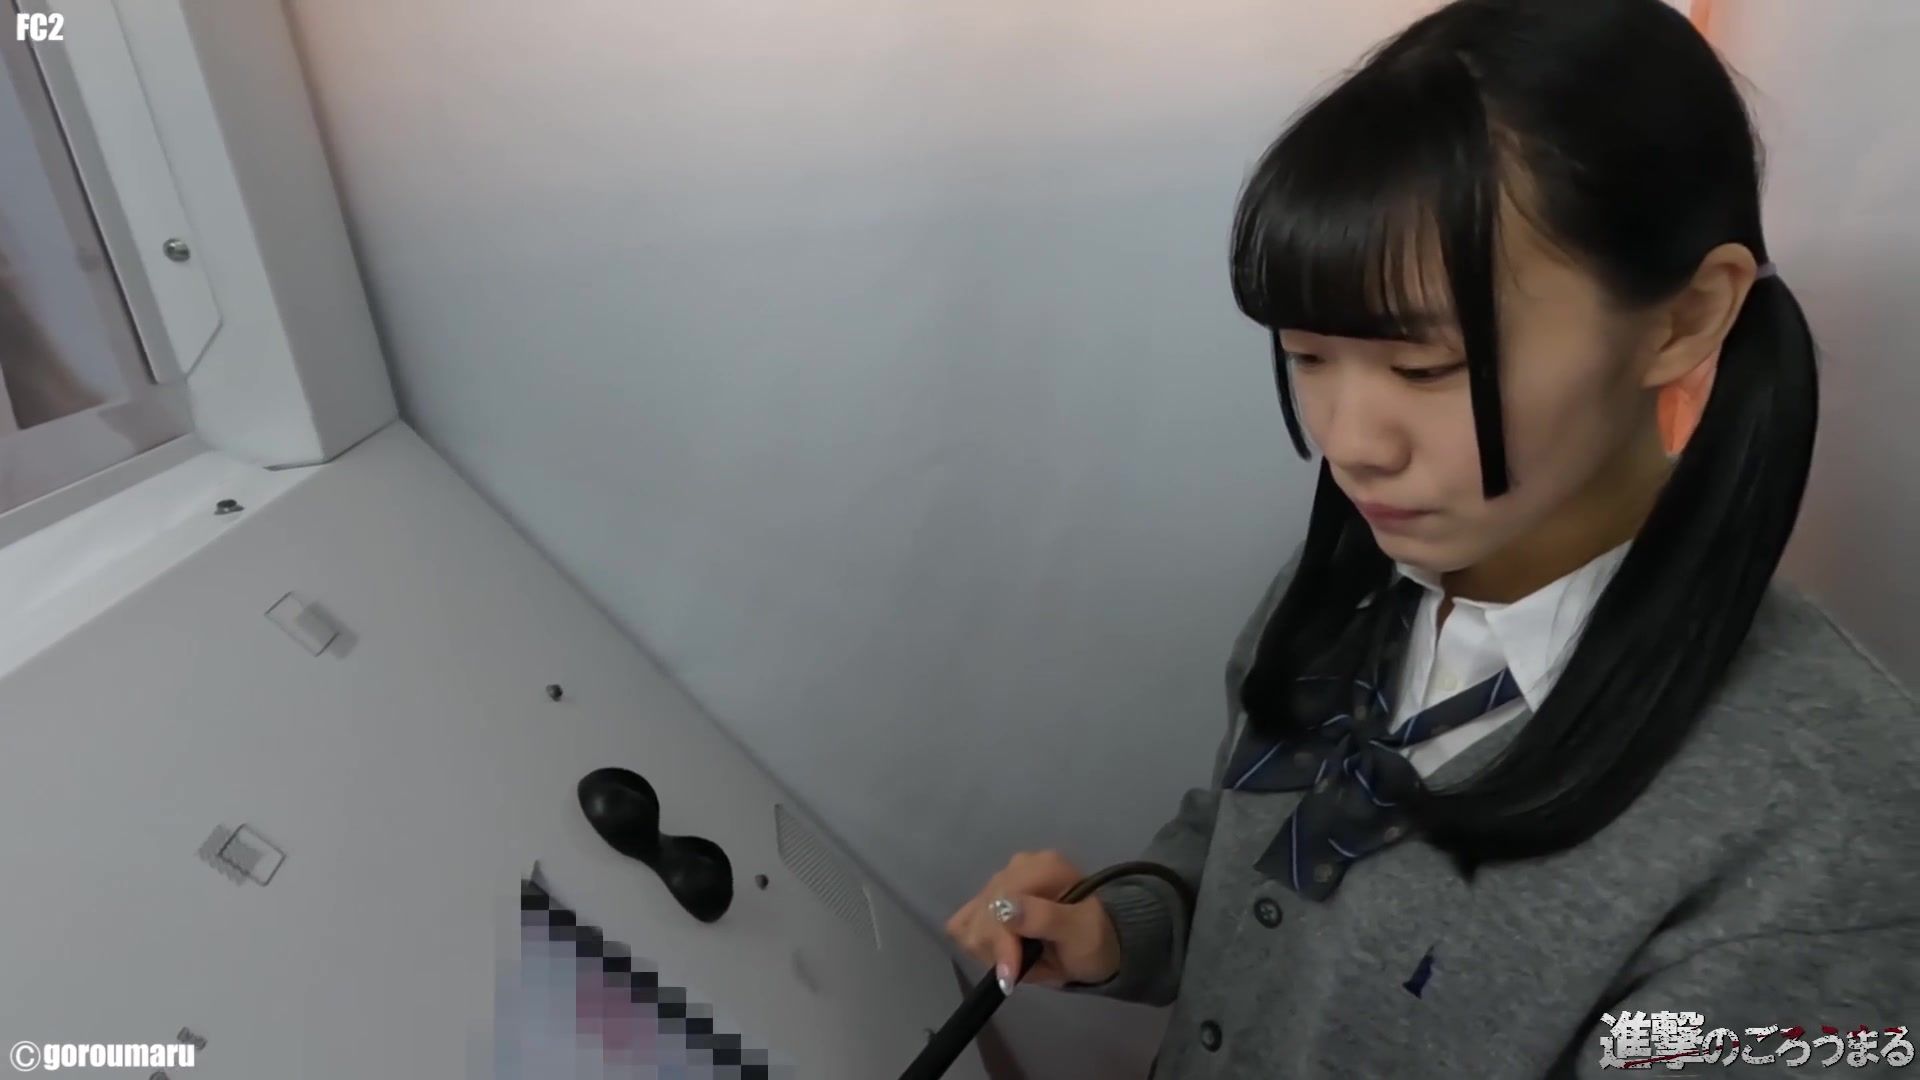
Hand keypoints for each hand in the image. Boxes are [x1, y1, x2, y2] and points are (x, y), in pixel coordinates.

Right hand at [943, 849, 1120, 993]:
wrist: (1097, 947)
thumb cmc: (1093, 941)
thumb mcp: (1080, 933)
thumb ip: (1045, 919)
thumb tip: (1005, 909)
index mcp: (1043, 867)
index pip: (1002, 901)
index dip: (1002, 942)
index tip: (1011, 976)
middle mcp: (1016, 867)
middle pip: (981, 912)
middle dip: (996, 949)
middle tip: (1018, 972)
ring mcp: (1000, 883)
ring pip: (967, 921)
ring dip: (988, 949)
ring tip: (1016, 959)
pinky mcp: (987, 900)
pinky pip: (963, 923)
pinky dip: (978, 944)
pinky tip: (1001, 951)